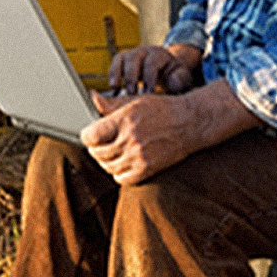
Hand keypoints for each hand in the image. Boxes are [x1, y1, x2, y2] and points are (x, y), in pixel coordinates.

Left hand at [82, 81, 254, 184]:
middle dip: (95, 148)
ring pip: (108, 166)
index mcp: (124, 120)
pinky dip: (118, 173)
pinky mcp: (147, 170)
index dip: (87, 136)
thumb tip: (92, 97)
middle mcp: (130, 139)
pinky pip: (122, 178)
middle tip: (100, 143)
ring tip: (111, 152)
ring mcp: (139, 157)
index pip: (90, 136)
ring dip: (106, 161)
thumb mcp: (134, 100)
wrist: (189, 123)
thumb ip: (110, 104)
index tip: (90, 134)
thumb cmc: (161, 109)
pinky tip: (122, 163)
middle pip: (97, 153)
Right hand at [107, 42, 202, 95]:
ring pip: (120, 59)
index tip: (148, 94)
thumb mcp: (182, 77)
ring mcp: (132, 54)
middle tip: (132, 94)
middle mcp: (144, 51)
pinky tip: (113, 92)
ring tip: (115, 89)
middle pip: (133, 58)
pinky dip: (112, 76)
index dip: (149, 79)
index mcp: (159, 54)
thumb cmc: (174, 76)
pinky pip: (114, 64)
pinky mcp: (123, 60)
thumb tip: (173, 81)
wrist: (167, 69)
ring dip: (117, 74)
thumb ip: (180, 79)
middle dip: (131, 76)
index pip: (152, 63)